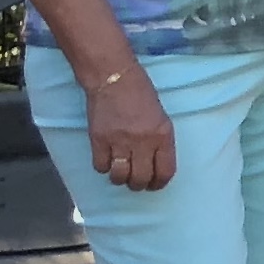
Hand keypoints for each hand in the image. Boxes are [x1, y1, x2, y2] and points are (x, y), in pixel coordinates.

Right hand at [83, 64, 176, 192]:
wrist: (114, 78)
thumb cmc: (141, 94)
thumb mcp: (161, 116)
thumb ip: (160, 140)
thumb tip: (155, 164)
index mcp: (163, 135)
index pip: (165, 171)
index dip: (159, 183)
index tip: (154, 185)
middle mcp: (143, 142)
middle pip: (140, 178)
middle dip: (139, 185)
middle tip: (136, 181)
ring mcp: (119, 141)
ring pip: (119, 177)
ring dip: (120, 179)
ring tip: (121, 173)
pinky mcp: (99, 140)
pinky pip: (101, 166)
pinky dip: (103, 167)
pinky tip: (106, 160)